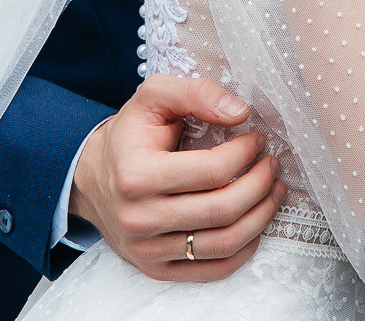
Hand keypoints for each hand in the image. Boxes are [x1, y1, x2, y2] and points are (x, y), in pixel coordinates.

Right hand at [70, 75, 285, 281]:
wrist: (92, 178)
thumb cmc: (130, 136)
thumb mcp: (153, 97)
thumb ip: (196, 94)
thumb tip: (240, 112)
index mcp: (137, 175)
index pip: (212, 171)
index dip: (245, 154)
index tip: (256, 140)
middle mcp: (139, 219)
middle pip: (222, 210)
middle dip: (260, 185)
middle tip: (271, 165)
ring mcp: (147, 250)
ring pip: (224, 244)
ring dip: (261, 217)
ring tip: (273, 191)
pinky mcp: (156, 269)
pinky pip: (213, 270)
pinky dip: (244, 249)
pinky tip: (255, 224)